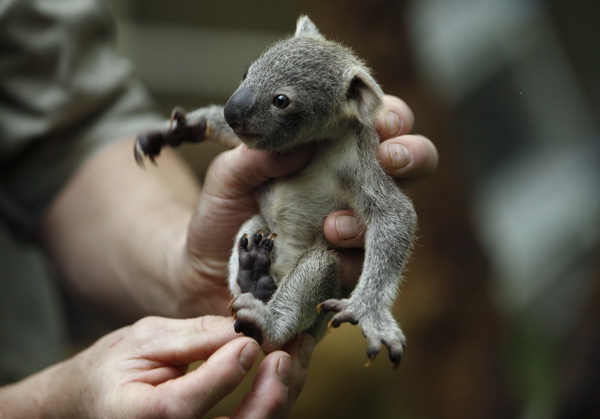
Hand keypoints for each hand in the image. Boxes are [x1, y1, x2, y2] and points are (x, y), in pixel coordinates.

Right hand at [1, 316, 313, 417]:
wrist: (94, 400)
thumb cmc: (114, 368)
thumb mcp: (146, 339)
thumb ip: (193, 337)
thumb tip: (244, 331)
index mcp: (139, 418)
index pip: (183, 407)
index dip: (222, 374)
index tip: (249, 341)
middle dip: (270, 394)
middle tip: (287, 352)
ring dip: (283, 393)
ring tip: (297, 351)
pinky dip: (276, 396)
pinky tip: (286, 366)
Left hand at [174, 95, 436, 312]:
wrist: (209, 269)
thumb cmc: (225, 211)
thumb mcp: (229, 176)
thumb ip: (256, 156)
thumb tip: (301, 146)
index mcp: (330, 147)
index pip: (374, 120)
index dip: (389, 115)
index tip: (380, 118)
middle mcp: (352, 182)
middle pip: (409, 160)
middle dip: (411, 154)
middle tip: (390, 158)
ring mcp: (354, 225)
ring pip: (397, 213)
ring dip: (374, 214)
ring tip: (333, 226)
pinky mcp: (346, 264)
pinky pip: (366, 261)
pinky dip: (351, 257)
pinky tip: (326, 250)